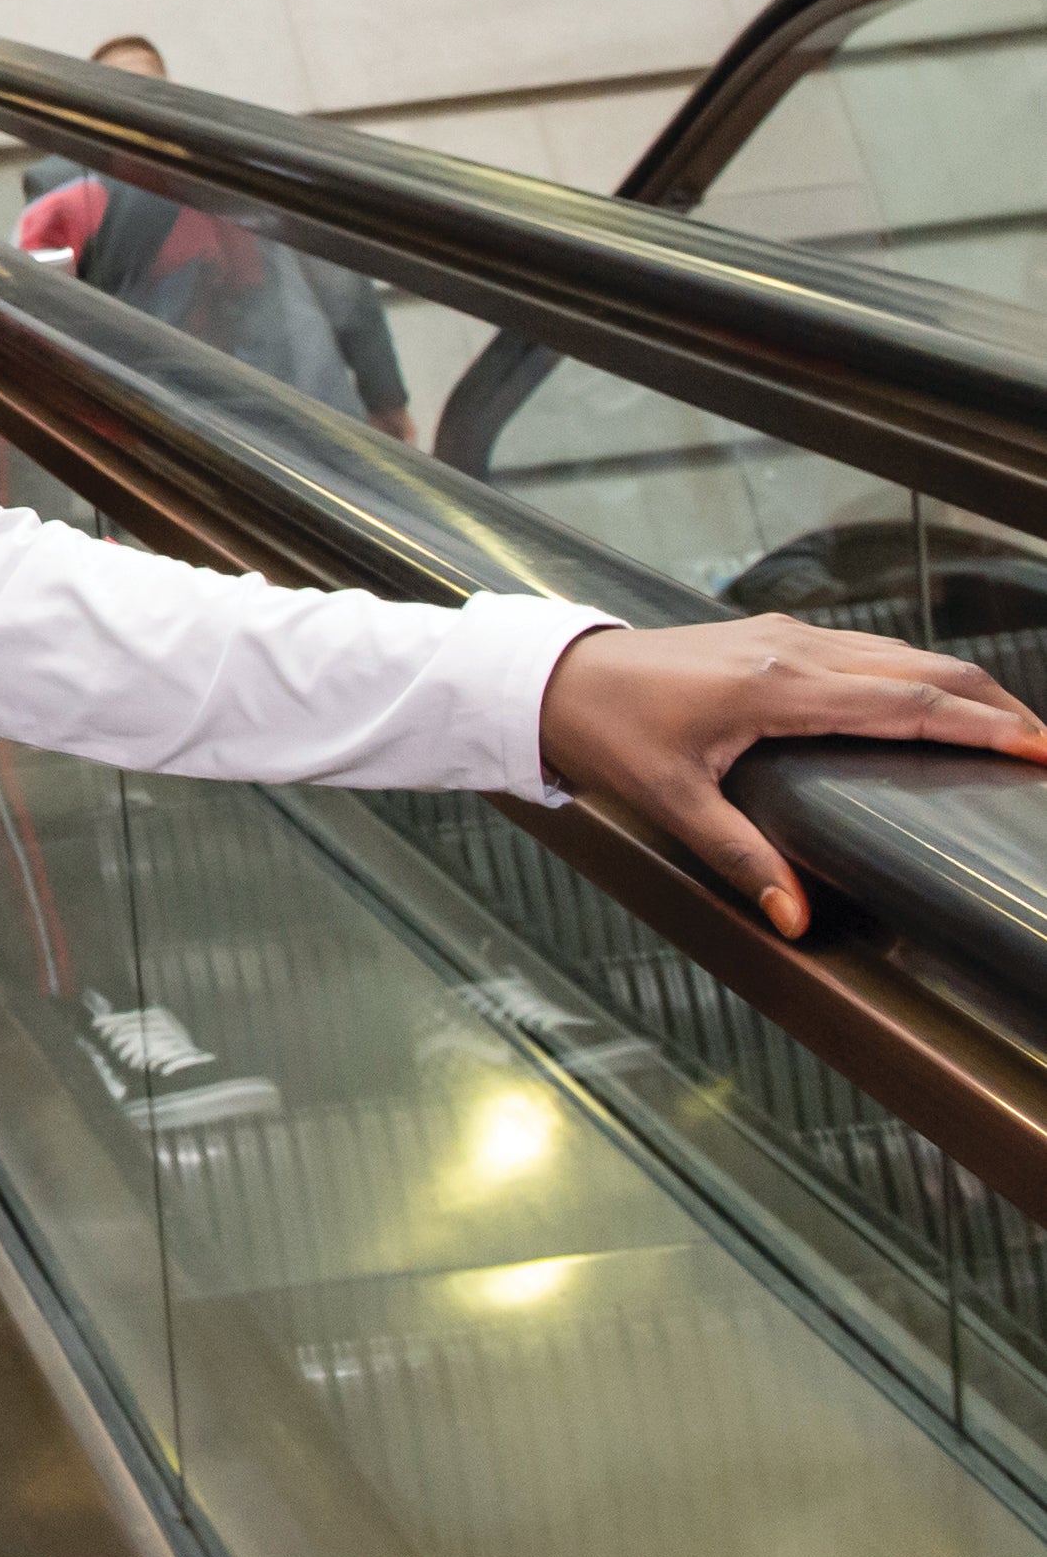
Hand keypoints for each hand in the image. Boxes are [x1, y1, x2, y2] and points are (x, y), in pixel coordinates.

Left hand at [536, 614, 1046, 936]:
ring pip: (900, 653)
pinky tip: (938, 700)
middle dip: (994, 701)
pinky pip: (867, 649)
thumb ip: (741, 858)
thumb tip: (793, 918)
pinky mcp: (775, 638)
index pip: (908, 703)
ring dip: (961, 685)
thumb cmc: (610, 731)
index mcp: (779, 688)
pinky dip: (918, 673)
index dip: (981, 724)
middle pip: (922, 669)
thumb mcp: (672, 802)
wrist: (557, 676)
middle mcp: (794, 652)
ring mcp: (786, 638)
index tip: (1040, 746)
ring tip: (1013, 725)